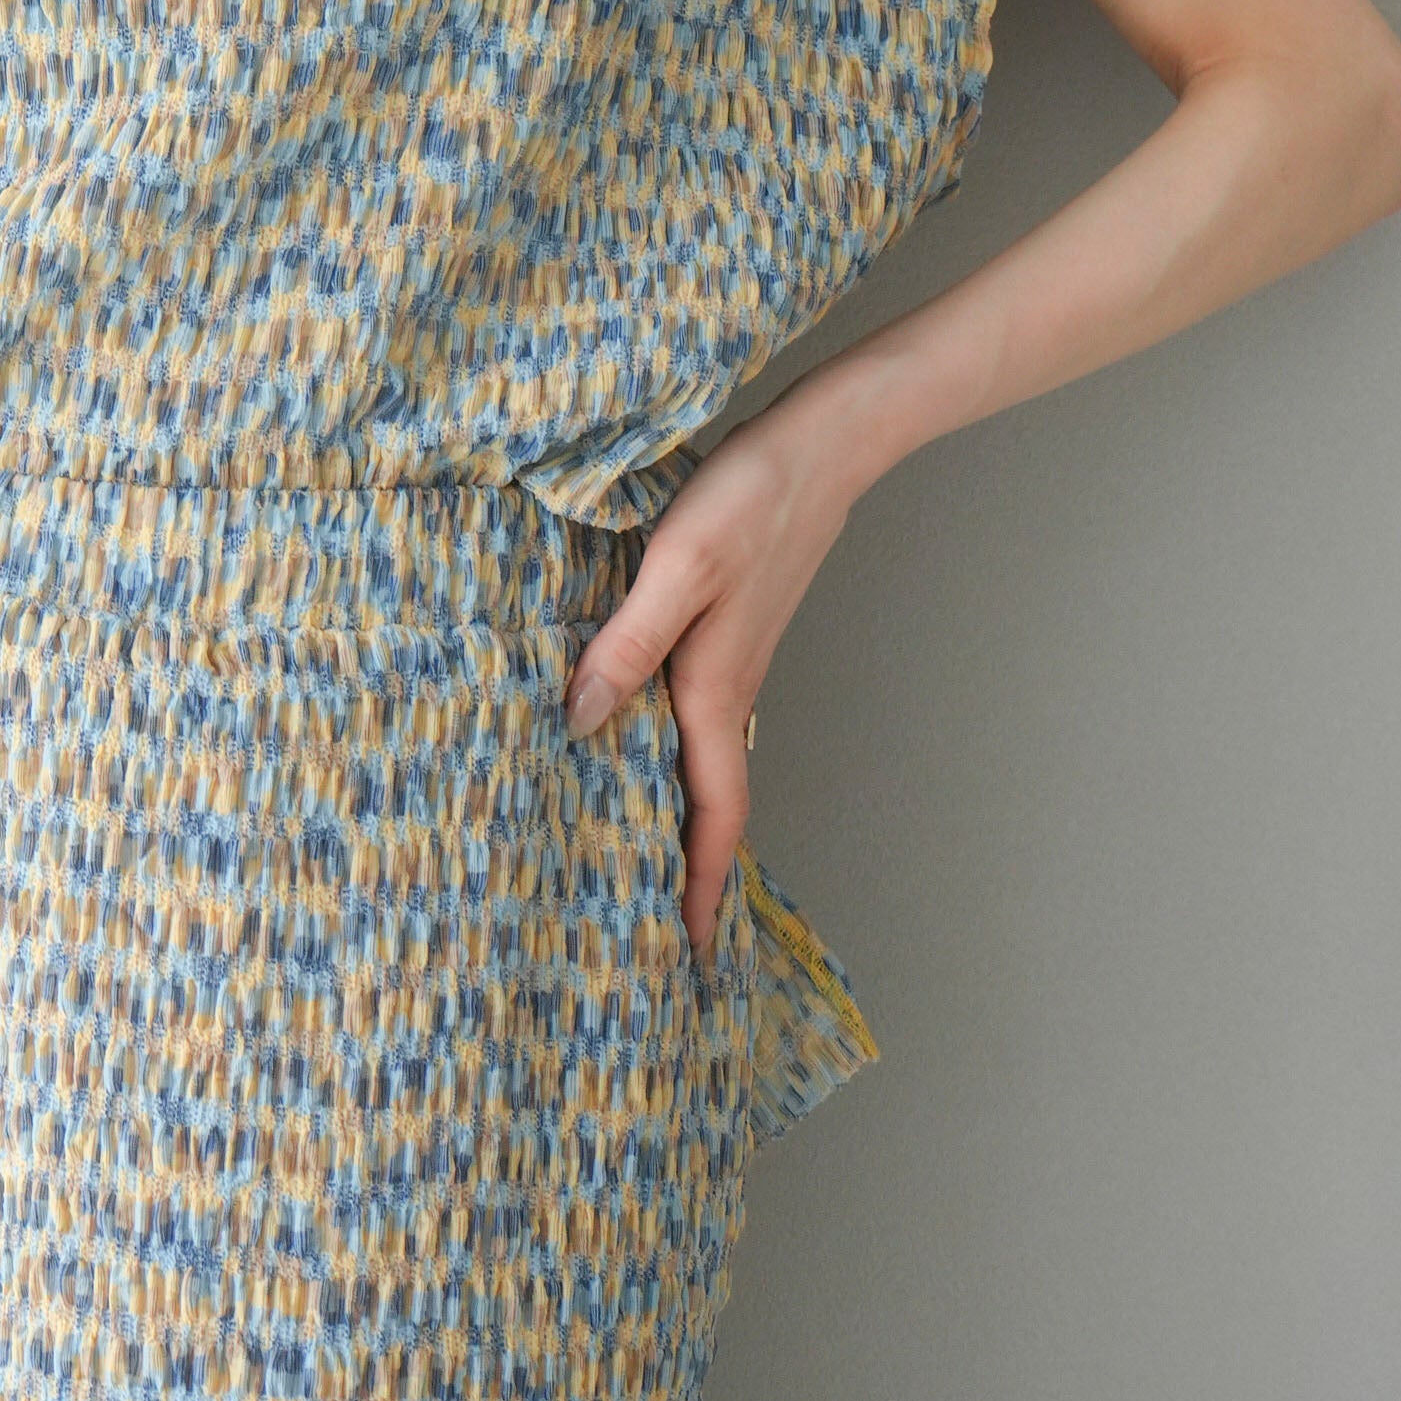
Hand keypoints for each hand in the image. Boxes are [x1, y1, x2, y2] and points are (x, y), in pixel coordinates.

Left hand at [562, 394, 860, 968]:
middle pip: (709, 807)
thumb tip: (577, 725)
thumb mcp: (677, 567)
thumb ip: (626, 645)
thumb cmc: (750, 499)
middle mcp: (730, 692)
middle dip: (686, 875)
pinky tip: (639, 752)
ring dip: (682, 821)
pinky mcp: (728, 635)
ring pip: (705, 767)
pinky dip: (677, 762)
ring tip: (636, 864)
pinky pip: (700, 725)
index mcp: (716, 690)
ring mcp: (733, 665)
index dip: (701, 887)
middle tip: (647, 933)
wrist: (823, 445)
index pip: (713, 816)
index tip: (690, 955)